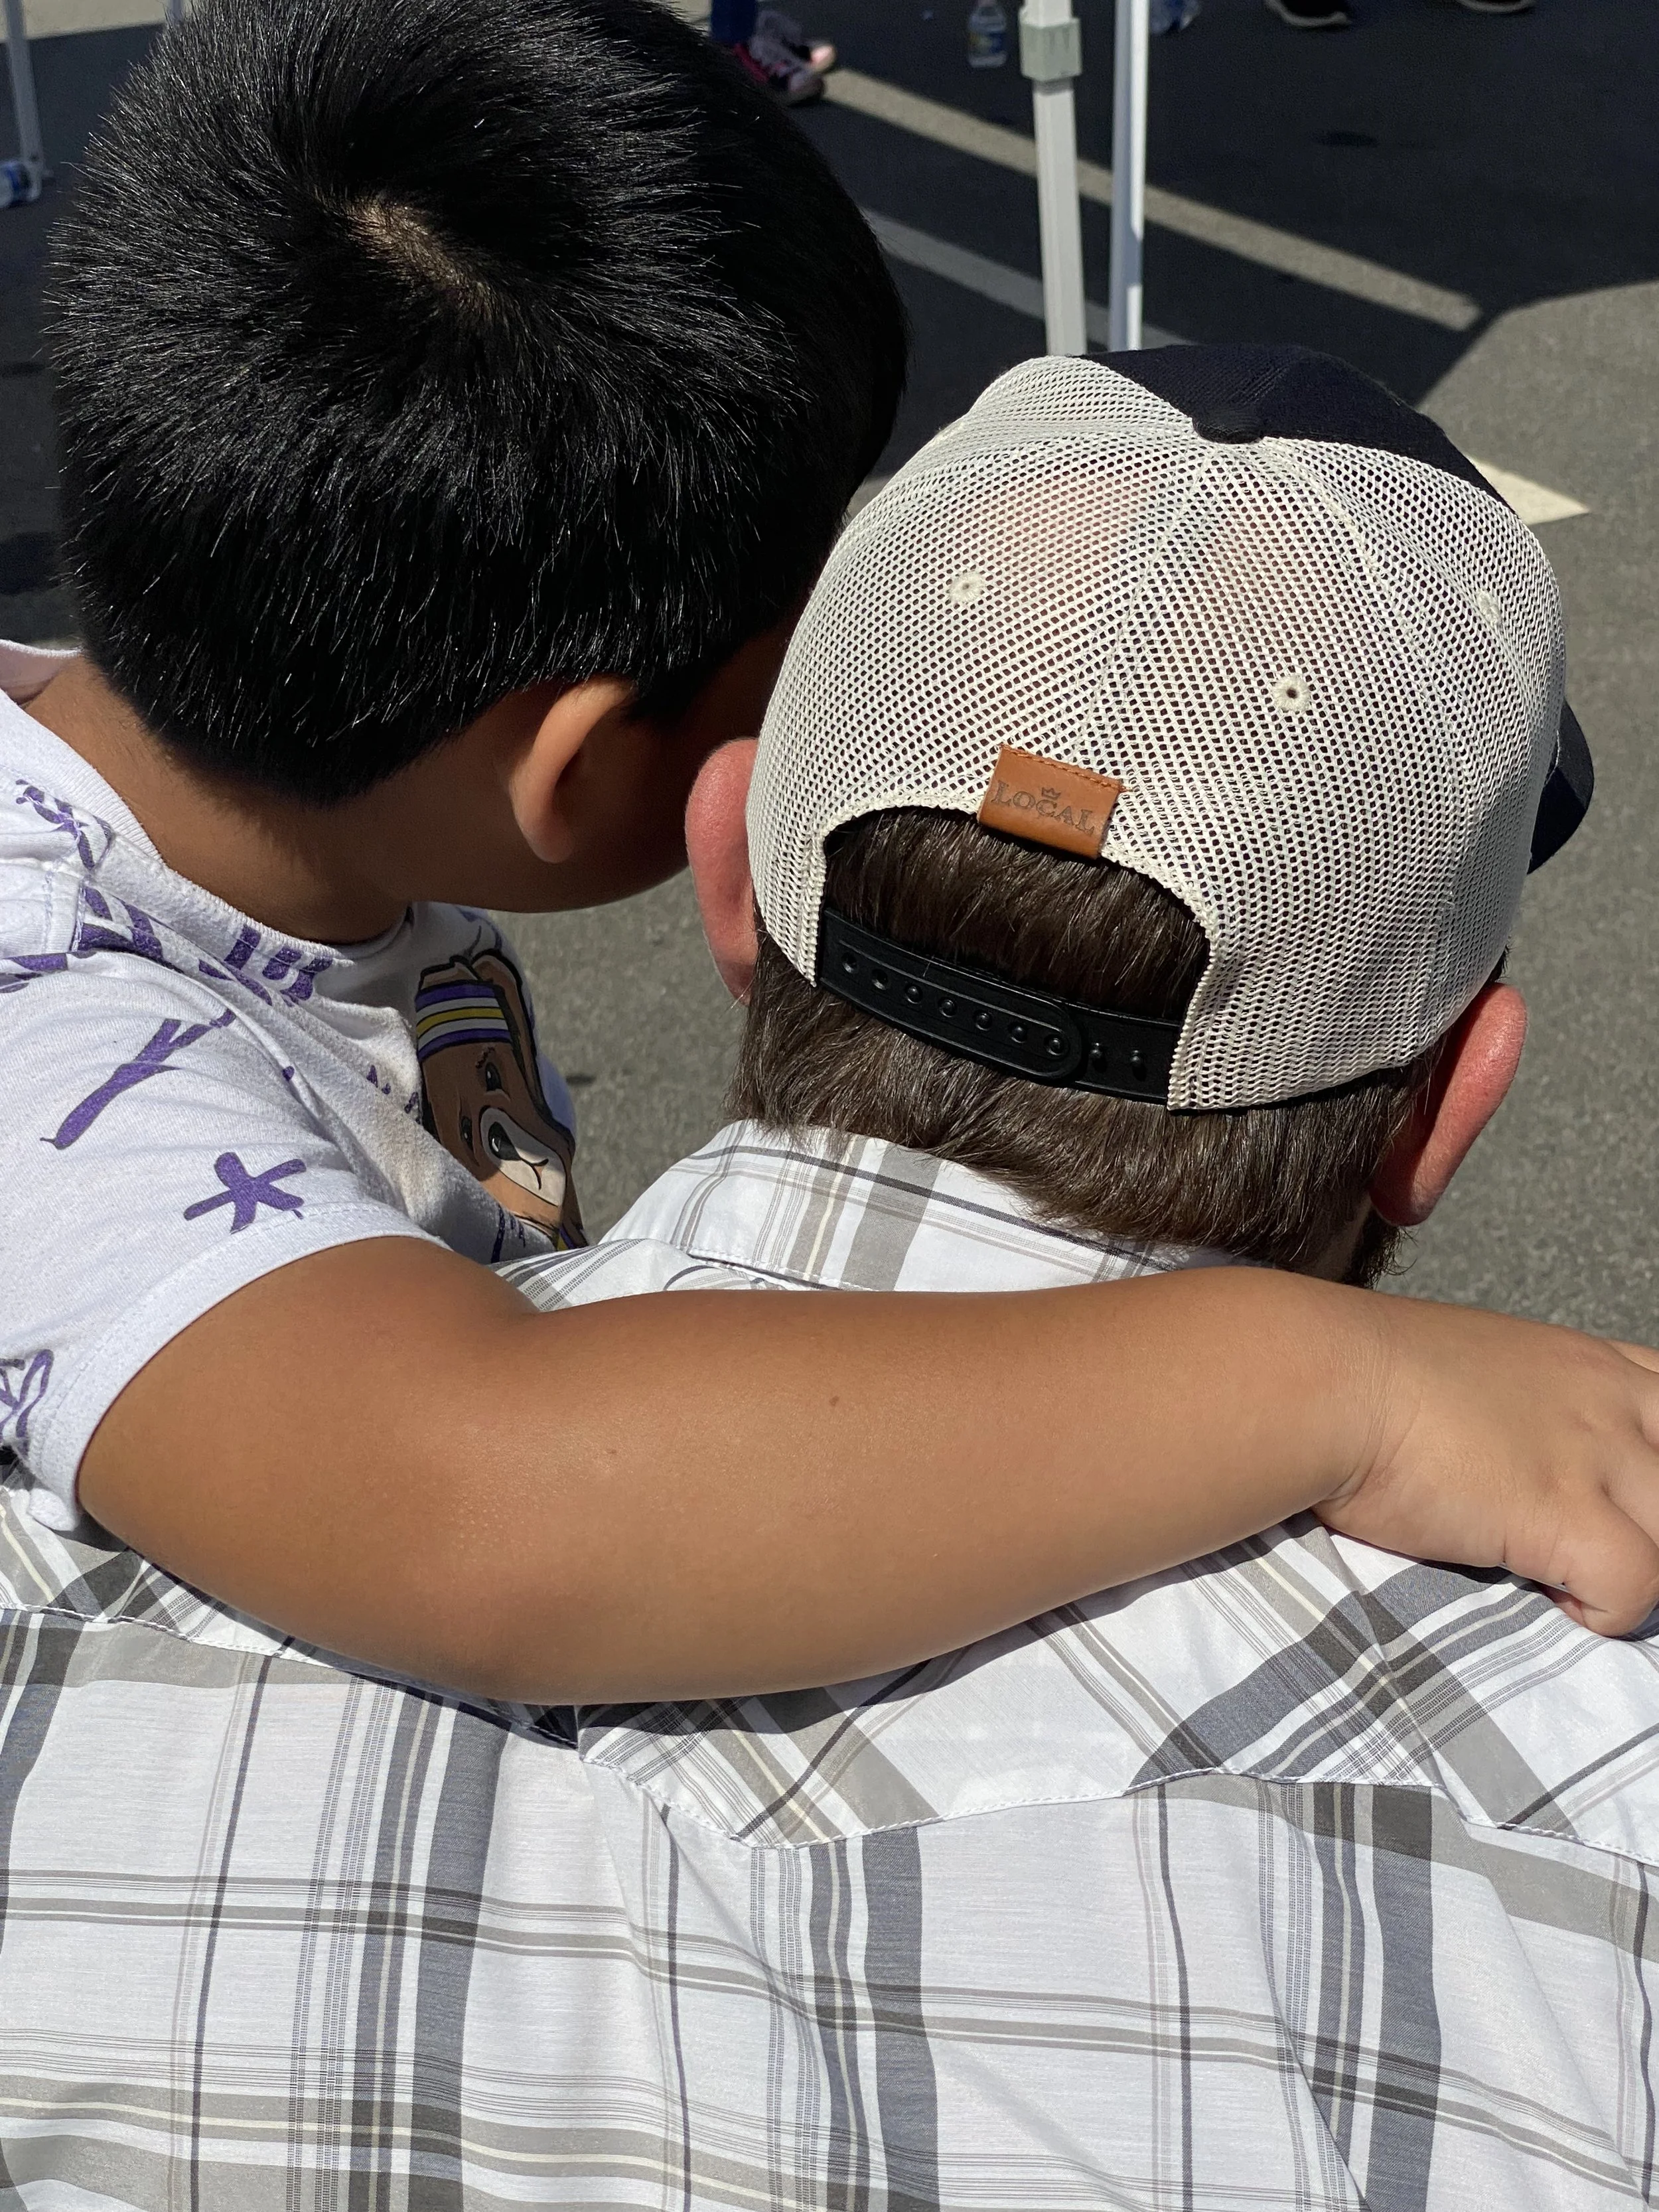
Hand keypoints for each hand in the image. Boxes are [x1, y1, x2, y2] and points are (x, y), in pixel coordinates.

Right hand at [1317, 1296, 1658, 1636]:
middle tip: (1593, 1547)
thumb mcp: (1468, 1368)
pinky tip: (1551, 1597)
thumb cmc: (1362, 1376)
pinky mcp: (1564, 1516)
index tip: (1621, 1497)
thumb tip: (1512, 1454)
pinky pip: (1637, 1588)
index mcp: (1587, 1364)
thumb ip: (1521, 1407)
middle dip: (1650, 1522)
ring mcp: (1593, 1458)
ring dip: (1633, 1567)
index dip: (1657, 1459)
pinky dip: (1605, 1611)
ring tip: (1568, 1577)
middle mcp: (1608, 1404)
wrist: (1322, 1383)